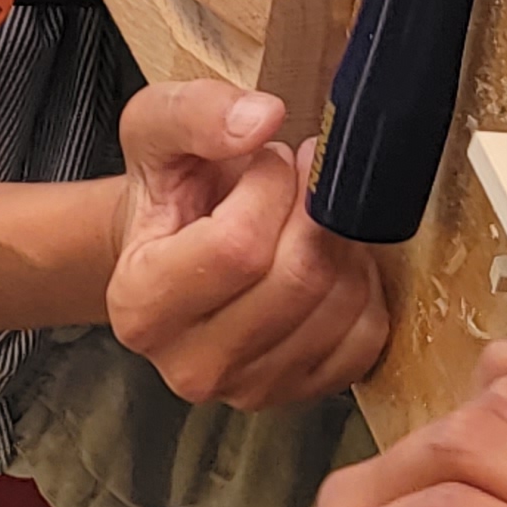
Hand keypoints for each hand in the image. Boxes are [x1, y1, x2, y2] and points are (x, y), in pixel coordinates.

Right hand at [107, 79, 389, 408]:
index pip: (238, 247)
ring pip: (337, 306)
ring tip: (307, 218)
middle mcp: (189, 366)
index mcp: (140, 306)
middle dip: (312, 210)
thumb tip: (260, 120)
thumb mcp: (156, 132)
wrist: (175, 246)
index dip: (271, 188)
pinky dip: (362, 287)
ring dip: (339, 243)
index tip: (268, 161)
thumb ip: (196, 113)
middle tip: (301, 180)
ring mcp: (247, 389)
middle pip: (296, 279)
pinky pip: (366, 336)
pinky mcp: (300, 393)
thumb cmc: (168, 194)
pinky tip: (327, 260)